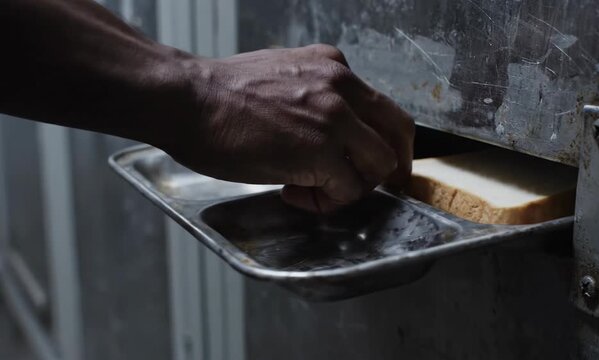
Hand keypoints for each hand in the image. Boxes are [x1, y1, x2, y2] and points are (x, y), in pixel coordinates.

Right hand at [165, 44, 414, 211]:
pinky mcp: (321, 151)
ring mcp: (334, 118)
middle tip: (374, 184)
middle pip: (397, 132)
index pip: (381, 106)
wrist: (187, 100)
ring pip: (378, 165)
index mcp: (332, 66)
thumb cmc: (220, 94)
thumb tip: (325, 128)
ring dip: (353, 187)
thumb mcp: (281, 75)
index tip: (375, 160)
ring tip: (313, 190)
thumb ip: (314, 95)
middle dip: (392, 166)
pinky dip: (326, 202)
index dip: (384, 140)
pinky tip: (293, 192)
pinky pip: (348, 189)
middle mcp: (341, 86)